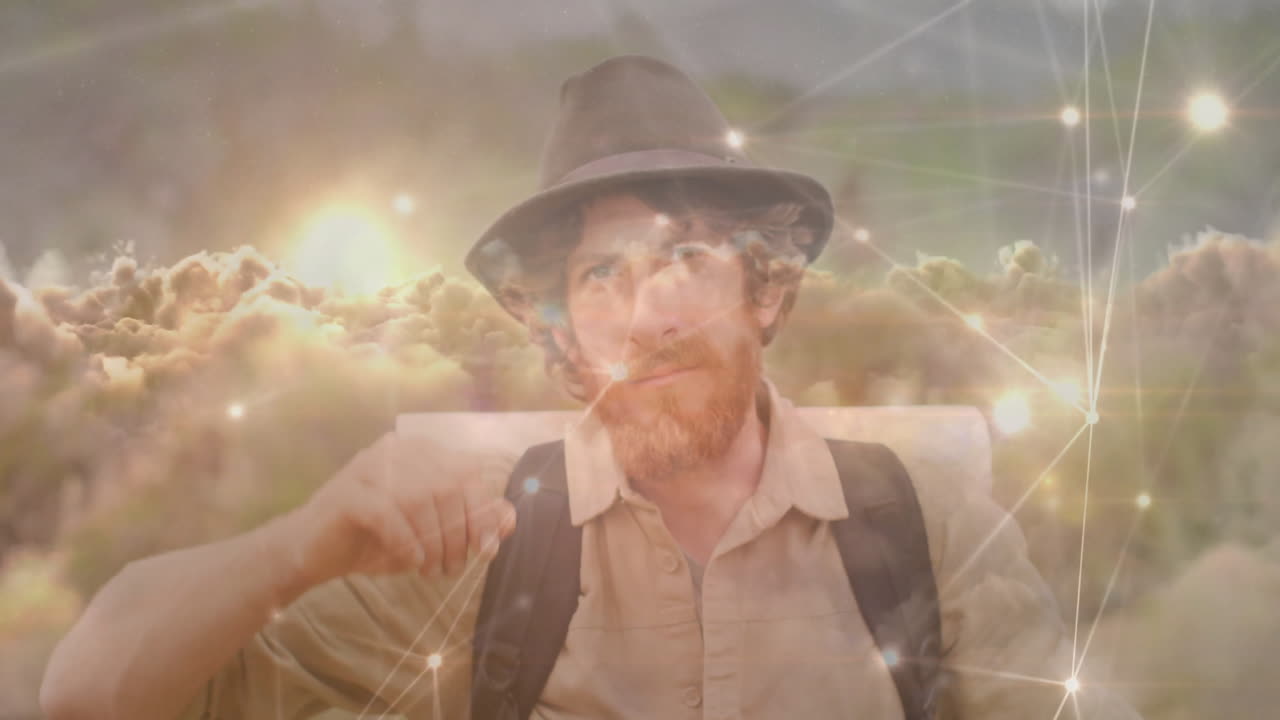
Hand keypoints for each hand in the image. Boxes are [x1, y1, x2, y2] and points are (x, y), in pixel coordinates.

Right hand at [279, 431, 515, 587]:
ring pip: (421, 498)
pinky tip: (411, 562)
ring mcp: (368, 467)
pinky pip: (389, 513)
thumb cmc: (375, 541)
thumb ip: (470, 521)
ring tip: (432, 570)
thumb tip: (509, 519)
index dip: (483, 513)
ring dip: (435, 541)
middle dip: (459, 533)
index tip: (487, 550)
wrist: (310, 553)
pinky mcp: (347, 492)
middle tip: (454, 568)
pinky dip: (407, 542)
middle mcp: (395, 450)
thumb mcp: (430, 533)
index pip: (467, 473)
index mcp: (419, 451)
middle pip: (448, 485)